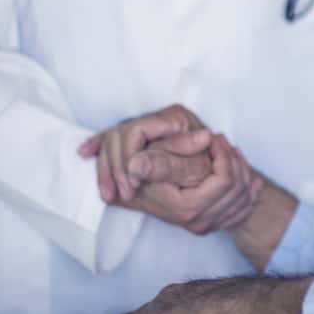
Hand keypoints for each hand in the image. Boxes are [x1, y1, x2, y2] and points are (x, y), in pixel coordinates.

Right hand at [79, 104, 204, 202]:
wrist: (227, 175)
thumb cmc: (214, 169)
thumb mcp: (196, 167)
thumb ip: (169, 162)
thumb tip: (137, 165)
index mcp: (174, 118)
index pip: (135, 131)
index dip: (128, 159)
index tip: (131, 186)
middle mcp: (160, 118)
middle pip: (119, 135)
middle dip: (116, 167)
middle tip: (123, 195)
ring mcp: (150, 127)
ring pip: (113, 139)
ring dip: (107, 168)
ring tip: (109, 196)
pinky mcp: (144, 138)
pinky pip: (114, 139)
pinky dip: (100, 147)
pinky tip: (85, 152)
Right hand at [123, 134, 263, 235]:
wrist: (141, 193)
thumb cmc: (148, 172)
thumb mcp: (153, 163)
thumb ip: (157, 163)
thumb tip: (138, 163)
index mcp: (188, 208)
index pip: (224, 180)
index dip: (223, 154)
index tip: (215, 137)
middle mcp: (200, 222)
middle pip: (237, 187)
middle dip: (233, 159)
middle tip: (222, 140)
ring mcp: (208, 225)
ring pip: (244, 195)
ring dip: (242, 169)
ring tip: (230, 151)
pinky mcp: (215, 224)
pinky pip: (245, 207)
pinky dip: (249, 189)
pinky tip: (247, 174)